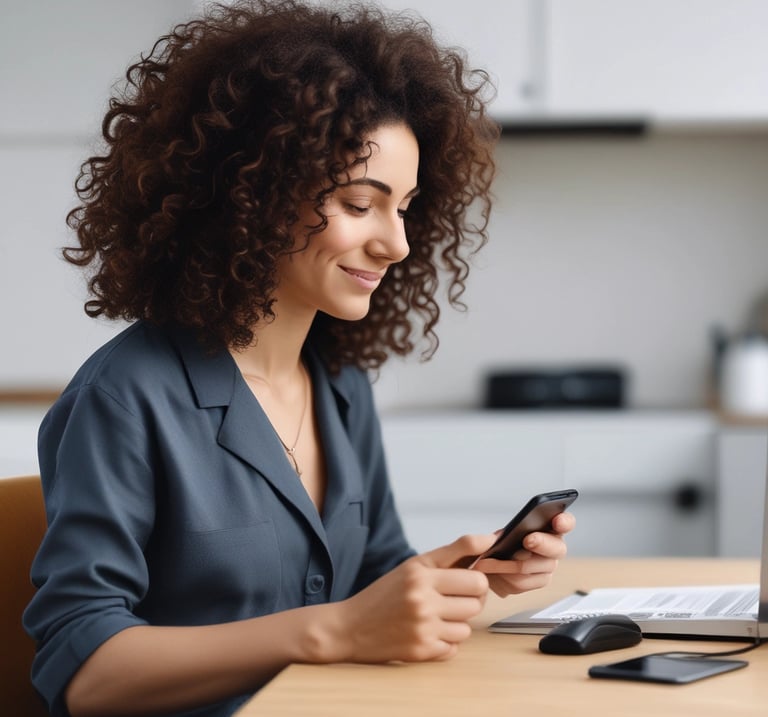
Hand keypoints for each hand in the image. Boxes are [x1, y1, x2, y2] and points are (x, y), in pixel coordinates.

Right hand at [334, 536, 489, 663]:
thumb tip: (489, 539)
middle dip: (469, 602)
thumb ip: (454, 551)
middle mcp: (422, 600)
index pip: (476, 579)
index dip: (476, 581)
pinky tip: (427, 633)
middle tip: (452, 599)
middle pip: (476, 604)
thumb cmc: (385, 593)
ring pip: (467, 628)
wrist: (349, 627)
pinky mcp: (421, 652)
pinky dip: (445, 642)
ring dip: (456, 624)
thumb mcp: (414, 565)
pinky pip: (454, 648)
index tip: (467, 581)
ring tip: (436, 617)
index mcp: (421, 574)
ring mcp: (422, 628)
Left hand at [472, 511, 575, 597]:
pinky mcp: (537, 581)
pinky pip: (524, 582)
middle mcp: (553, 547)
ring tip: (492, 560)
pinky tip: (493, 571)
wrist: (485, 564)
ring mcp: (547, 566)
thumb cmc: (496, 543)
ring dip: (513, 563)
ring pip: (538, 566)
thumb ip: (503, 533)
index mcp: (548, 526)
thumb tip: (503, 537)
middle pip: (558, 548)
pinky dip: (506, 577)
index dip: (565, 522)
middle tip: (527, 540)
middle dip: (542, 543)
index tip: (558, 521)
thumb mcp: (495, 533)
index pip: (565, 522)